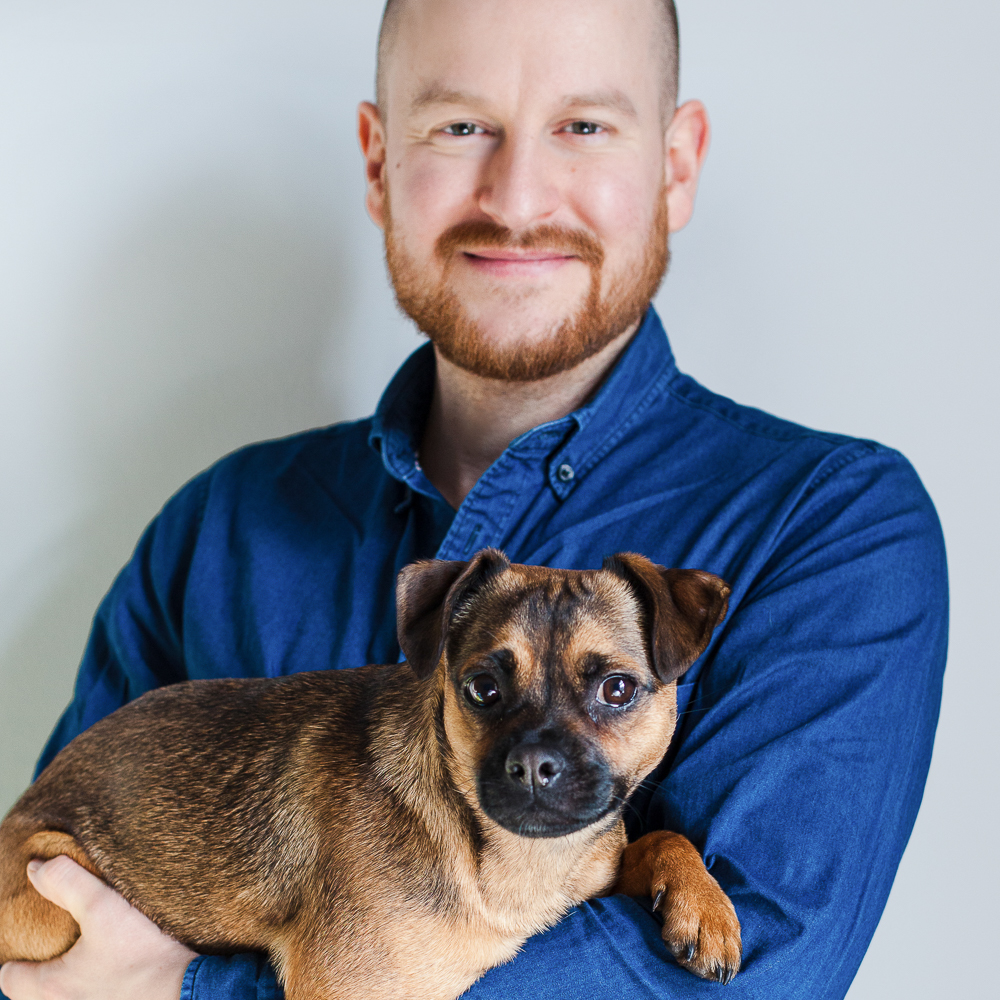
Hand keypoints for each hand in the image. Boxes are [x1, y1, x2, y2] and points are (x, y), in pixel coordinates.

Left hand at [0, 856, 196, 999]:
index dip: (15, 957)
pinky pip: (92, 998)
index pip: (10, 978)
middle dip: (43, 970)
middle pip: (35, 993)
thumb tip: (36, 867)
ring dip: (70, 981)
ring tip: (89, 956)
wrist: (189, 988)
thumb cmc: (144, 953)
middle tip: (60, 945)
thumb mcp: (104, 906)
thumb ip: (66, 883)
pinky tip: (116, 969)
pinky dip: (94, 988)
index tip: (29, 943)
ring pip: (65, 998)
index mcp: (52, 987)